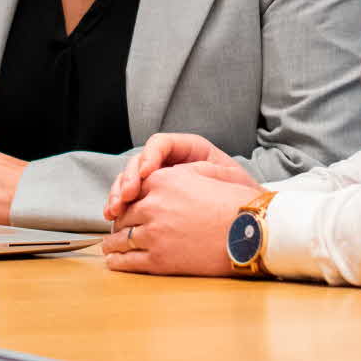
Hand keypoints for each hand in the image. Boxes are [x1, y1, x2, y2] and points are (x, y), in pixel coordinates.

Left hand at [103, 162, 260, 276]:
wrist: (249, 233)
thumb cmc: (233, 204)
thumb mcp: (205, 174)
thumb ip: (179, 172)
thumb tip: (165, 174)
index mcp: (162, 181)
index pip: (132, 191)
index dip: (125, 202)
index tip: (123, 209)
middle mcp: (152, 205)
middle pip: (123, 216)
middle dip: (119, 224)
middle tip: (116, 231)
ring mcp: (153, 234)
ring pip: (120, 240)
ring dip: (112, 244)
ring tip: (110, 248)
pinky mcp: (158, 260)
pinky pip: (128, 262)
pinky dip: (118, 262)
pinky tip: (115, 263)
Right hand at [105, 133, 245, 220]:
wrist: (248, 215)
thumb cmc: (240, 194)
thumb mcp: (229, 178)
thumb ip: (205, 172)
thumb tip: (178, 174)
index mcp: (189, 149)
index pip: (160, 144)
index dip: (149, 156)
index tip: (146, 173)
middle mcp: (170, 162)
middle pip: (139, 161)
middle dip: (128, 178)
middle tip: (126, 196)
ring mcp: (159, 181)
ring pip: (129, 179)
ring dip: (118, 193)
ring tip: (114, 209)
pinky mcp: (152, 200)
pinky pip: (130, 199)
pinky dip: (119, 206)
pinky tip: (112, 216)